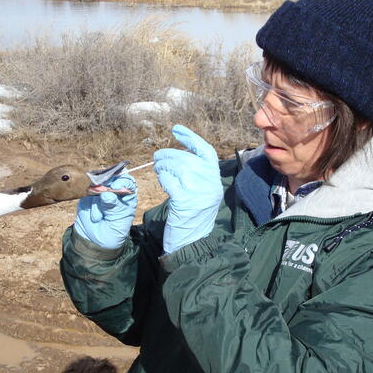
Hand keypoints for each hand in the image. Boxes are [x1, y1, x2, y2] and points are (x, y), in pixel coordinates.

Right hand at [74, 175, 136, 248]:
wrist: (95, 243)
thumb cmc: (112, 233)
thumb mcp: (117, 223)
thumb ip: (114, 208)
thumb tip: (107, 193)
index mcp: (127, 197)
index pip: (127, 182)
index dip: (122, 180)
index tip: (116, 186)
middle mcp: (114, 193)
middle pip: (111, 179)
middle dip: (106, 186)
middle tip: (103, 195)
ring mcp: (99, 194)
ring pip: (97, 188)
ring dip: (97, 204)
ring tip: (99, 219)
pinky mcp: (87, 198)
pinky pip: (86, 195)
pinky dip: (89, 206)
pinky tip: (94, 217)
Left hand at [154, 125, 222, 253]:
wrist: (192, 244)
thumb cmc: (191, 217)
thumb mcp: (200, 193)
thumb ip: (194, 174)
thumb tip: (176, 154)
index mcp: (215, 180)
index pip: (206, 151)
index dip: (191, 138)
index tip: (176, 129)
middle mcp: (211, 184)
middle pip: (187, 157)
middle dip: (168, 155)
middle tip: (157, 159)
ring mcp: (200, 192)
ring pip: (178, 166)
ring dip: (163, 166)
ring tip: (158, 170)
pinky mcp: (186, 201)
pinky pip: (170, 180)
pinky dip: (163, 179)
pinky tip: (163, 183)